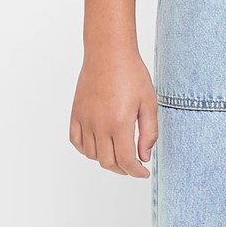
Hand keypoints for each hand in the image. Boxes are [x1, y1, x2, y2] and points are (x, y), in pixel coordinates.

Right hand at [70, 47, 157, 176]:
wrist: (108, 54)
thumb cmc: (131, 74)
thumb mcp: (149, 103)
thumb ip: (149, 133)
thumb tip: (145, 156)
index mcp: (119, 123)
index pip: (126, 160)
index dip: (136, 172)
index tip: (143, 173)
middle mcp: (99, 125)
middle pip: (108, 162)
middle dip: (123, 169)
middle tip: (133, 166)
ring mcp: (85, 120)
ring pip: (92, 155)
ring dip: (106, 160)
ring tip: (118, 154)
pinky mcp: (76, 114)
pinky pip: (76, 141)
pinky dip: (86, 150)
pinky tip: (98, 147)